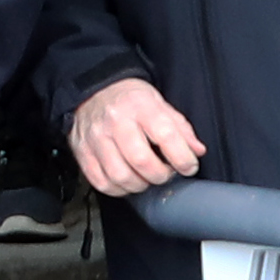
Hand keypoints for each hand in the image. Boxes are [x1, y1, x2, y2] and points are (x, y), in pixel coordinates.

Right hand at [62, 79, 202, 198]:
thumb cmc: (130, 100)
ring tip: (146, 178)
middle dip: (160, 175)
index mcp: (140, 106)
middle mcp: (116, 121)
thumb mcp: (160, 103)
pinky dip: (118, 189)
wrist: (94, 91)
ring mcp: (96, 138)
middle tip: (165, 173)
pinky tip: (127, 181)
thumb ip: (180, 128)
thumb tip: (197, 151)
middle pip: (141, 160)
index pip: (165, 135)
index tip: (189, 166)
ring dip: (139, 185)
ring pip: (120, 176)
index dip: (183, 158)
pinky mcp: (82, 152)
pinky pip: (101, 182)